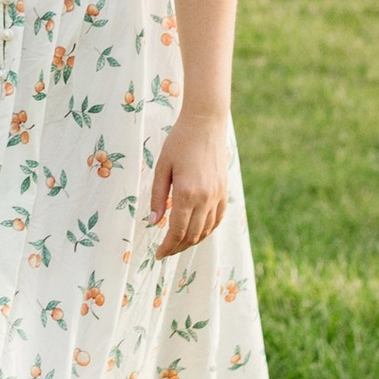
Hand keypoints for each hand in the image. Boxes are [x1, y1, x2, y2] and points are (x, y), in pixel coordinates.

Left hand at [150, 109, 232, 259]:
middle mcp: (205, 198)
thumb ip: (158, 197)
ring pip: (206, 230)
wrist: (205, 124)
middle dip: (177, 247)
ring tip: (178, 244)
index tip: (158, 254)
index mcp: (187, 193)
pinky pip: (217, 219)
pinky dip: (207, 230)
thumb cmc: (179, 142)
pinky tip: (197, 233)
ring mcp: (218, 196)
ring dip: (192, 241)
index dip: (167, 246)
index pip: (177, 231)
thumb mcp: (162, 168)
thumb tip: (154, 222)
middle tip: (165, 252)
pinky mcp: (224, 191)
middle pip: (192, 235)